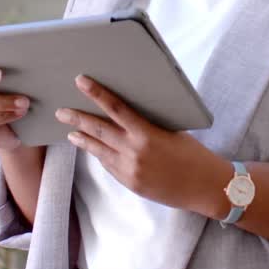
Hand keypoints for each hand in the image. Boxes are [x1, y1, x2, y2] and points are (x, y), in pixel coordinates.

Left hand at [57, 75, 228, 215]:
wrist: (206, 187)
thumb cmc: (194, 154)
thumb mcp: (172, 131)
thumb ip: (147, 125)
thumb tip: (125, 113)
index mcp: (147, 134)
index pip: (116, 108)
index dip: (96, 93)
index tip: (80, 81)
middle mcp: (134, 152)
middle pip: (98, 130)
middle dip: (77, 119)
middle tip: (61, 111)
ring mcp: (130, 170)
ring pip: (98, 151)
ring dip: (83, 139)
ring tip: (70, 132)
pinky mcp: (130, 184)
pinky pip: (108, 166)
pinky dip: (100, 154)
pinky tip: (93, 148)